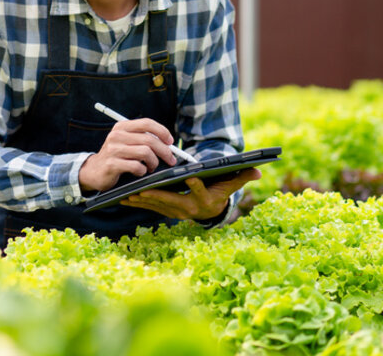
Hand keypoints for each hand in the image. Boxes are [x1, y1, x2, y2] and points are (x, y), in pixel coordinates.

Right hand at [79, 119, 177, 191]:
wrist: (94, 171)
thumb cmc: (116, 156)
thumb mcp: (126, 142)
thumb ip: (143, 139)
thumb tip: (168, 143)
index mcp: (122, 127)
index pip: (147, 123)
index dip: (162, 131)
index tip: (170, 142)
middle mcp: (117, 135)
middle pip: (149, 140)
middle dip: (164, 151)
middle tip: (170, 160)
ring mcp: (113, 149)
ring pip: (145, 153)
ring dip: (154, 162)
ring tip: (151, 167)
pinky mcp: (112, 164)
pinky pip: (137, 166)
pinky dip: (143, 170)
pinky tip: (139, 172)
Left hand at [119, 168, 261, 220]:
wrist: (211, 211)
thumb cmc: (220, 192)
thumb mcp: (231, 185)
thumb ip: (241, 177)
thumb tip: (258, 171)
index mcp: (205, 200)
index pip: (200, 191)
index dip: (196, 185)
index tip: (190, 177)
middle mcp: (189, 209)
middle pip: (171, 201)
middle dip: (157, 196)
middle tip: (143, 189)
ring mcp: (175, 211)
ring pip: (157, 206)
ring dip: (142, 201)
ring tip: (127, 194)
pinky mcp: (165, 211)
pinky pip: (149, 208)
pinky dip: (138, 203)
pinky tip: (124, 198)